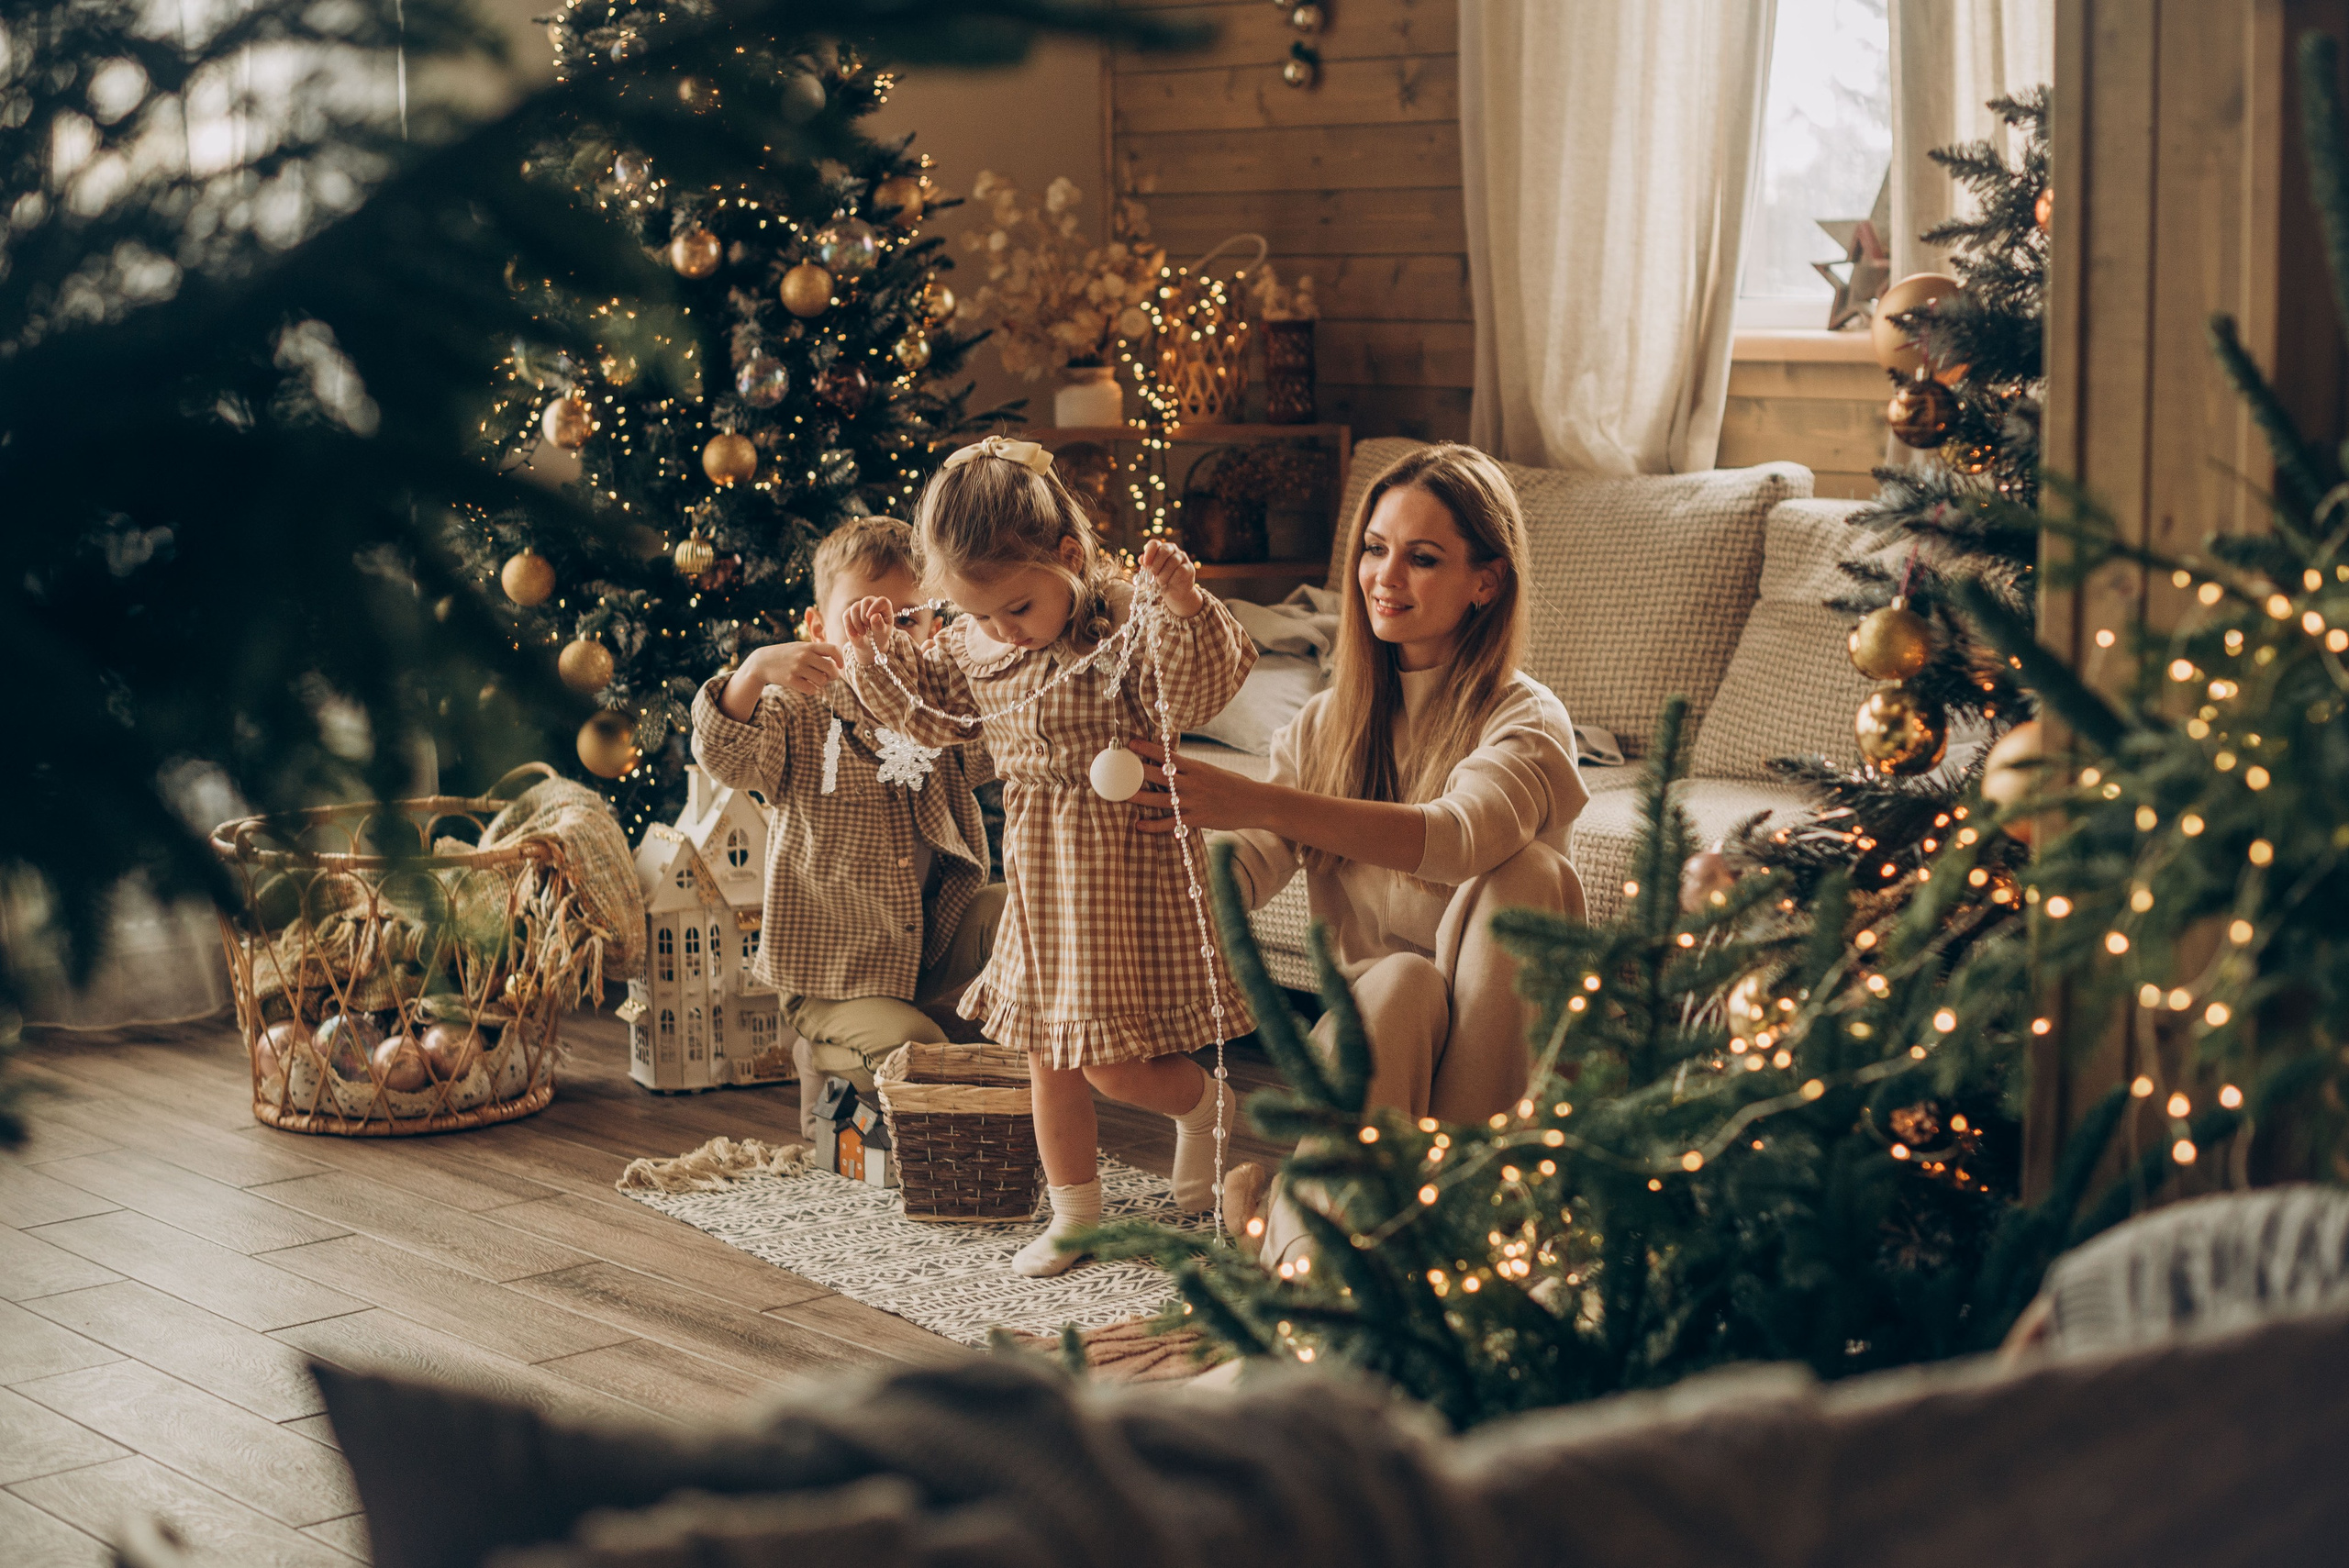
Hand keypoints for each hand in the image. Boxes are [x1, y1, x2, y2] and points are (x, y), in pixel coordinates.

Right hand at [743, 640, 842, 696]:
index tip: (840, 666)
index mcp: (808, 646)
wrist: (763, 662)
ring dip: (822, 684)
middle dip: (834, 675)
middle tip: (829, 678)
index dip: (840, 659)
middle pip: (831, 668)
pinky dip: (813, 690)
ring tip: (814, 681)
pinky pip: (812, 690)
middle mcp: (804, 656)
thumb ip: (817, 652)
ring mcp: (797, 668)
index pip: (832, 649)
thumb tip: (837, 664)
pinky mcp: (791, 680)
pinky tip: (807, 686)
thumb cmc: (787, 655)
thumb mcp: (801, 647)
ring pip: (822, 680)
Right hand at [842, 594, 897, 653]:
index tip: (871, 618)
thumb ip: (880, 625)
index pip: (882, 601)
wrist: (868, 644)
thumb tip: (875, 616)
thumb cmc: (879, 636)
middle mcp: (872, 603)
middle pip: (866, 601)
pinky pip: (846, 616)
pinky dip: (850, 627)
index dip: (876, 608)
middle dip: (865, 618)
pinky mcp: (849, 611)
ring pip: (854, 609)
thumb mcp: (882, 633)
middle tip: (868, 629)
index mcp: (884, 607)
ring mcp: (860, 605)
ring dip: (857, 624)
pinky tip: (855, 634)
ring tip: (863, 633)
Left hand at [1129, 737, 1255, 833]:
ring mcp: (1194, 802)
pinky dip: (1154, 825)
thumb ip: (1190, 769)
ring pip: (1161, 800)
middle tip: (1117, 771)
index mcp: (1196, 767)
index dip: (1147, 749)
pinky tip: (1139, 825)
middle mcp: (1193, 783)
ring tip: (1121, 797)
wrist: (1255, 803)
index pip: (1167, 755)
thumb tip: (1168, 763)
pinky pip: (1171, 823)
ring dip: (1139, 798)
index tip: (1131, 744)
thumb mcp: (1211, 771)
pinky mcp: (1197, 820)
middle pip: (1159, 776)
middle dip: (1136, 773)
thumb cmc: (1232, 785)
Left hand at [1139, 539, 1204, 619]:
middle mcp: (1173, 550)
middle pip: (1165, 550)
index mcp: (1161, 549)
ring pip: (1173, 561)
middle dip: (1156, 563)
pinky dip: (1173, 578)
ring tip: (1160, 582)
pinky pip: (1181, 570)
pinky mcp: (1189, 568)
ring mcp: (1182, 558)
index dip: (1149, 552)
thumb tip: (1141, 559)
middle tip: (1152, 574)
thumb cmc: (1161, 580)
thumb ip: (1146, 566)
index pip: (1154, 544)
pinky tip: (1170, 583)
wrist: (1174, 593)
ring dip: (1164, 573)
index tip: (1145, 563)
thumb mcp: (1150, 574)